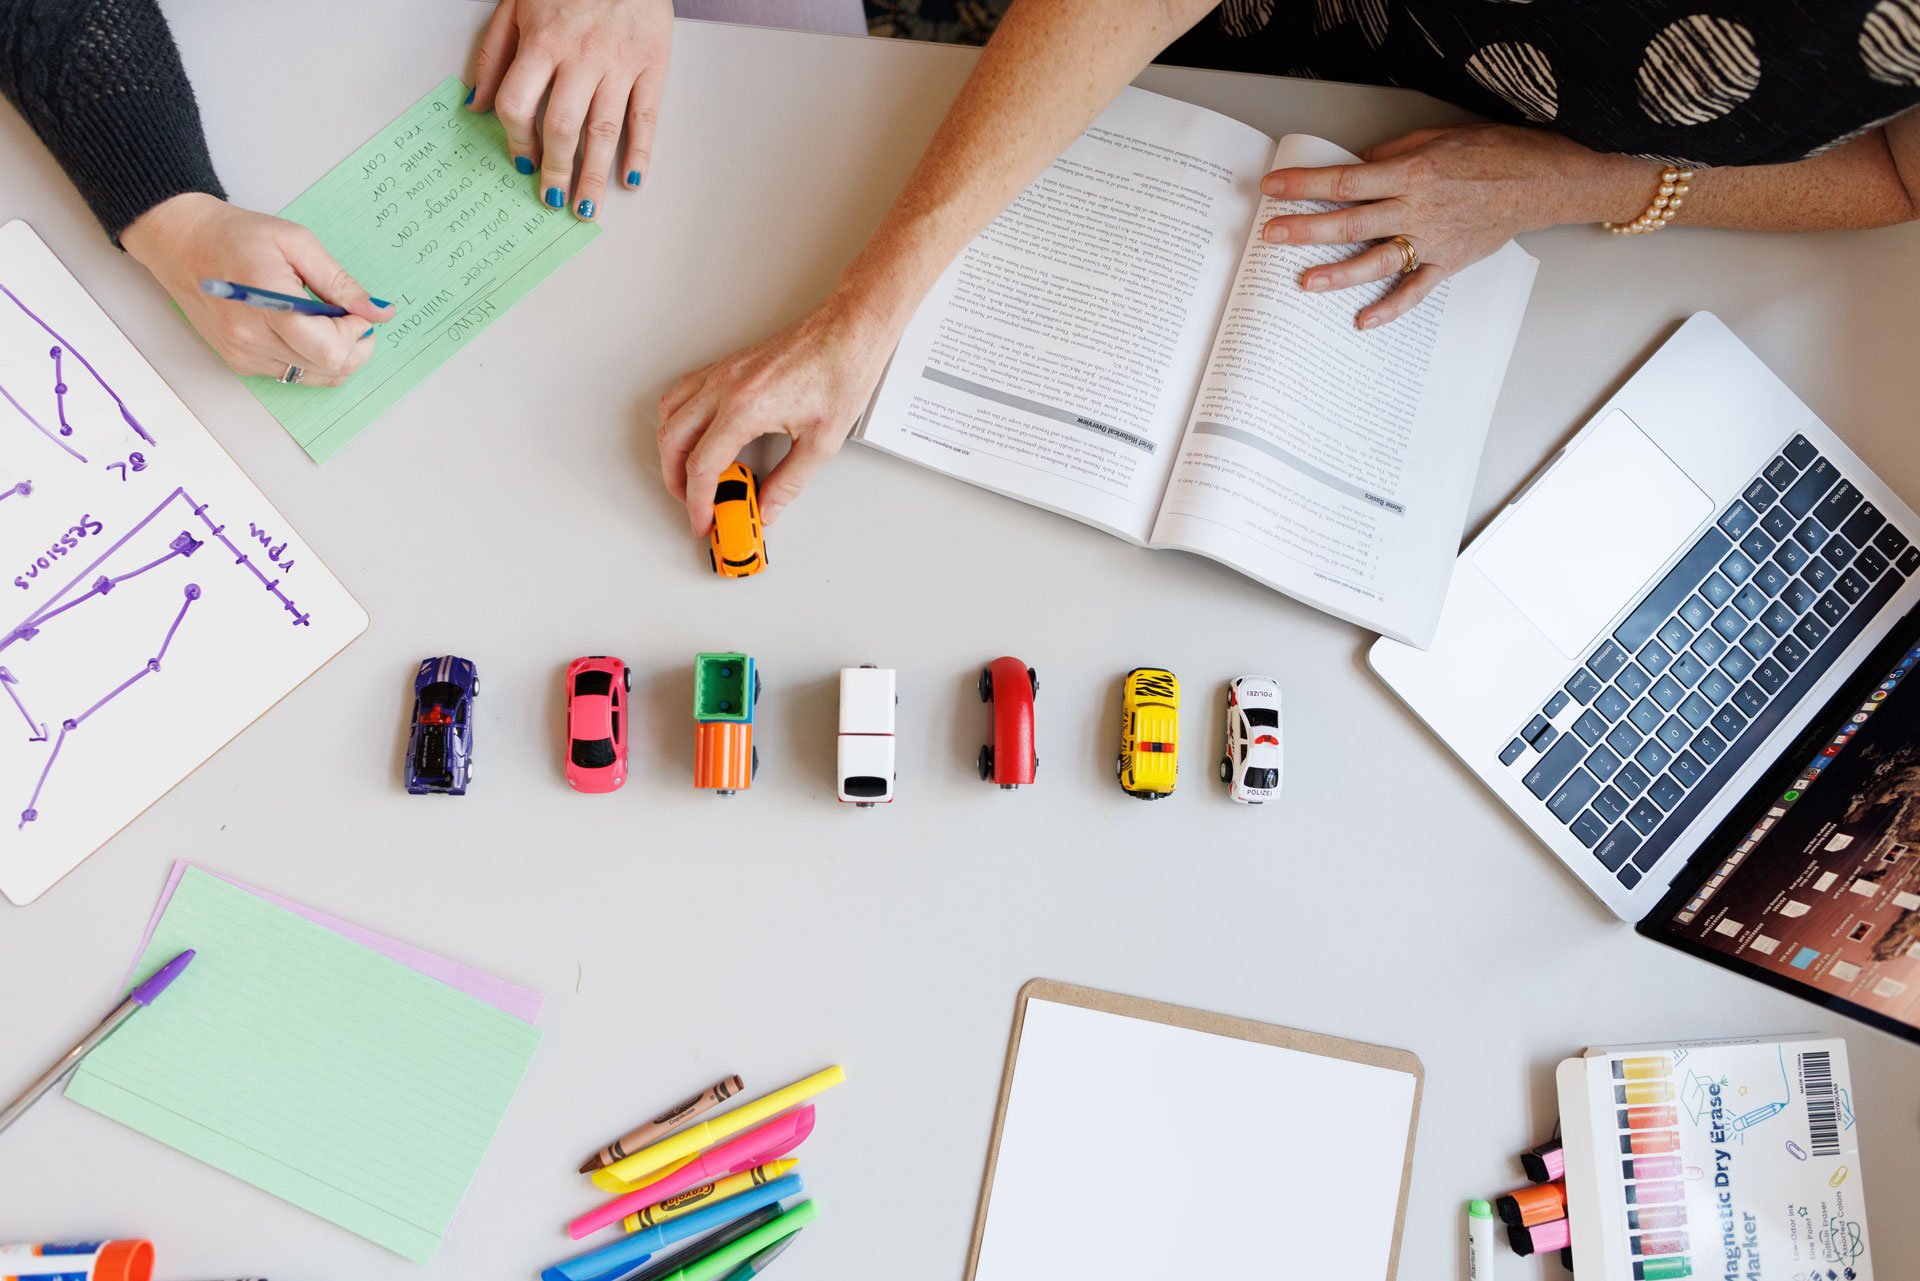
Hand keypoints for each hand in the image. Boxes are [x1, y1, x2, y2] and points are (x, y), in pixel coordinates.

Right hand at [121, 194, 392, 385]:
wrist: (181, 242)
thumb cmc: (237, 235)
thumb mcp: (297, 242)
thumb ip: (340, 282)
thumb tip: (379, 312)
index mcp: (268, 305)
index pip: (331, 349)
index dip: (357, 333)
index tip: (356, 309)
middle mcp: (252, 339)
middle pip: (329, 368)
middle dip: (354, 345)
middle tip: (350, 316)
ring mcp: (243, 355)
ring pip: (316, 377)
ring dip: (334, 354)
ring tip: (324, 321)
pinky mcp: (239, 362)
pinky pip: (293, 375)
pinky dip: (310, 359)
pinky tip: (303, 331)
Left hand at [469, 0, 673, 220]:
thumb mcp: (517, 5)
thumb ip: (494, 54)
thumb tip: (476, 103)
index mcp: (543, 42)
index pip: (518, 102)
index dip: (516, 137)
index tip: (520, 158)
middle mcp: (581, 57)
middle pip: (562, 125)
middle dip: (555, 169)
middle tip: (552, 197)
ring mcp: (619, 64)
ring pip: (604, 130)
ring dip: (593, 174)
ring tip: (586, 206)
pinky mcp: (652, 66)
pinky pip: (646, 117)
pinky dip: (640, 152)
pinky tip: (631, 179)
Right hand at [658, 300, 895, 534]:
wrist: (850, 331)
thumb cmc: (841, 371)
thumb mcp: (821, 442)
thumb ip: (789, 481)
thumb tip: (769, 505)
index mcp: (745, 408)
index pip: (702, 466)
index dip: (698, 502)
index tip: (704, 520)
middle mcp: (725, 387)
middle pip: (673, 441)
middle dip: (676, 480)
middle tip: (695, 504)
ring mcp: (723, 372)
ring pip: (670, 413)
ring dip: (673, 448)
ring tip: (693, 474)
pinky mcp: (728, 364)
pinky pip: (684, 391)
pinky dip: (680, 418)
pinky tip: (699, 434)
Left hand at [1258, 124, 1649, 326]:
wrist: (1541, 181)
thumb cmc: (1492, 152)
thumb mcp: (1436, 138)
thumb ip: (1391, 154)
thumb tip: (1353, 166)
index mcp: (1412, 172)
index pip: (1346, 180)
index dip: (1305, 184)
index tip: (1273, 187)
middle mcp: (1418, 208)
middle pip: (1351, 222)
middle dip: (1306, 229)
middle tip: (1271, 235)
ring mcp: (1433, 240)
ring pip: (1376, 260)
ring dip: (1338, 273)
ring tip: (1304, 282)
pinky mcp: (1449, 262)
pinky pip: (1415, 290)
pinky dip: (1390, 308)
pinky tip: (1363, 321)